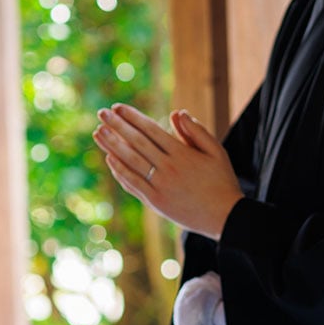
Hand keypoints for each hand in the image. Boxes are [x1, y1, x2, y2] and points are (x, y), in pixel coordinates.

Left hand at [95, 104, 242, 238]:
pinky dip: (119, 170)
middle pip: (137, 143)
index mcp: (183, 154)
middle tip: (102, 113)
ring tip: (98, 132)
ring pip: (130, 162)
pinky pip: (133, 183)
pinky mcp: (156, 202)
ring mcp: (160, 187)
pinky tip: (109, 158)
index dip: (133, 117)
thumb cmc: (222, 181)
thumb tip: (177, 113)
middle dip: (117, 126)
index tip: (118, 107)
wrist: (225, 217)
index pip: (151, 130)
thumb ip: (196, 131)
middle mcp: (169, 169)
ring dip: (112, 145)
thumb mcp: (216, 152)